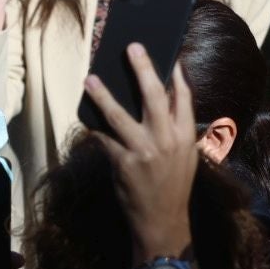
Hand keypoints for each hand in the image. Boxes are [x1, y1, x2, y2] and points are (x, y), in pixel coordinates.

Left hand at [83, 44, 197, 261]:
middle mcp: (167, 140)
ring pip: (120, 115)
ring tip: (89, 79)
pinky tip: (83, 114)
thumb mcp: (186, 156)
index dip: (177, 75)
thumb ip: (178, 127)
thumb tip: (166, 96)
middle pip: (155, 96)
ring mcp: (144, 151)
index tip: (169, 56)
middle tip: (132, 47)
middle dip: (143, 69)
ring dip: (102, 95)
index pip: (184, 98)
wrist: (162, 221)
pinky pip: (103, 138)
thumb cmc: (172, 184)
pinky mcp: (123, 163)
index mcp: (184, 136)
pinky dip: (93, 126)